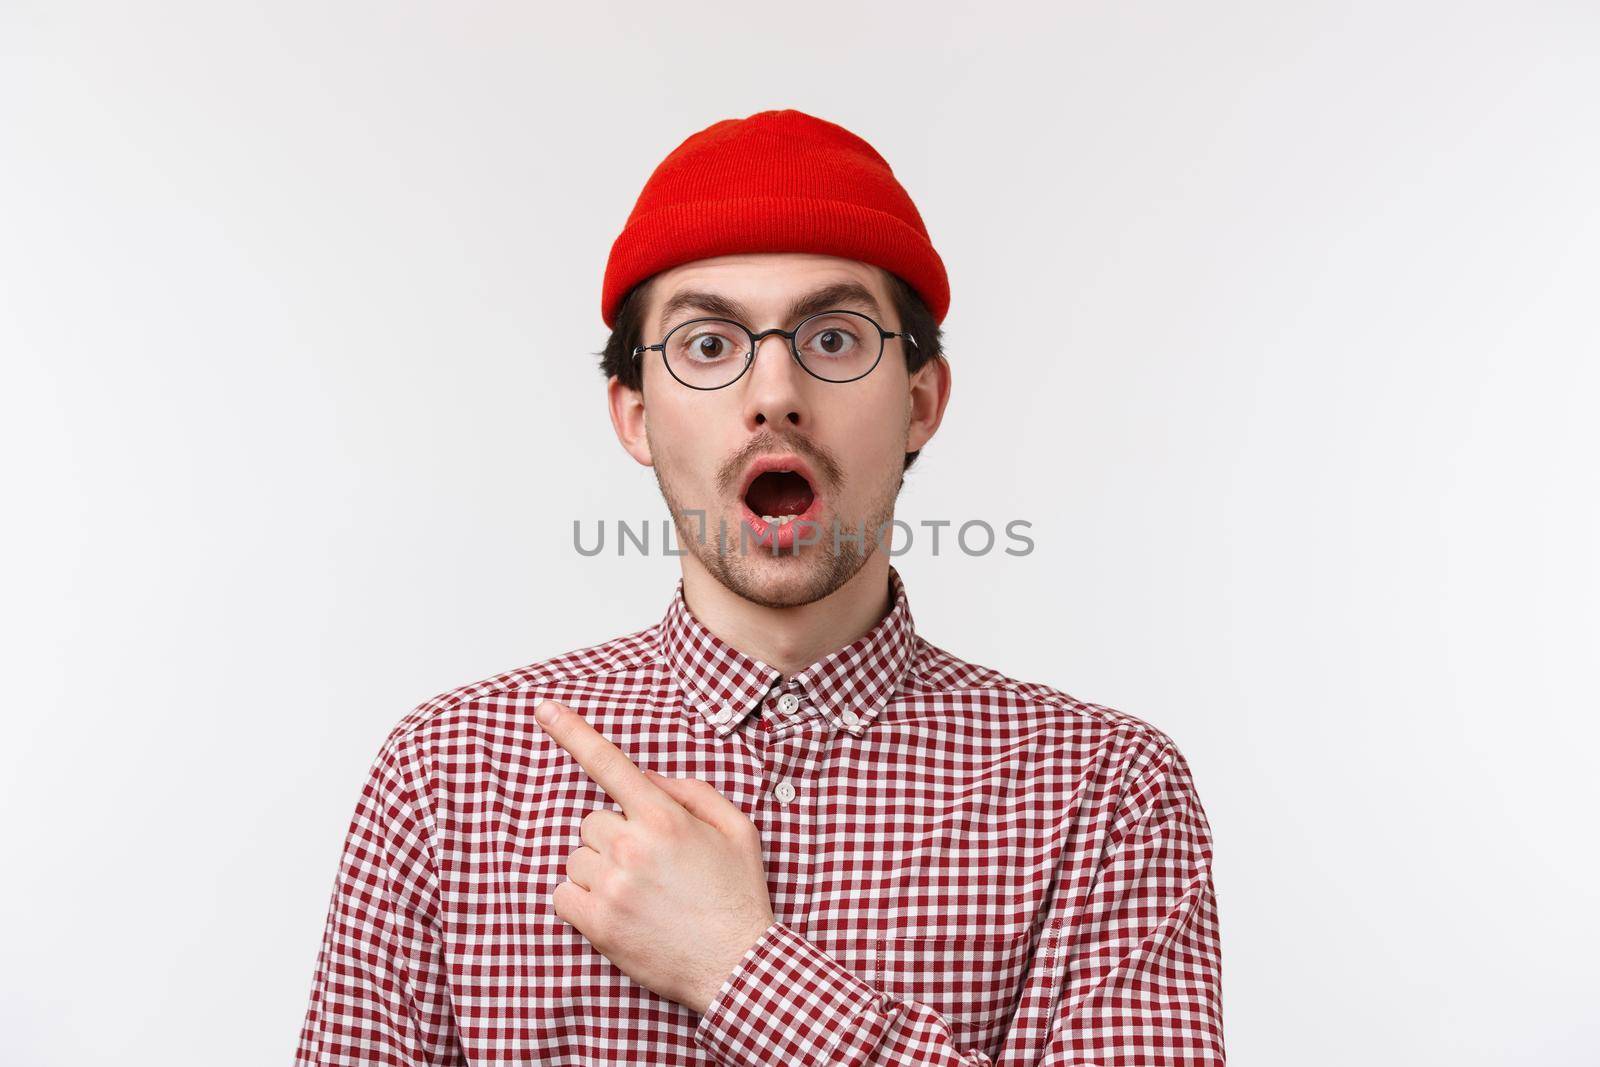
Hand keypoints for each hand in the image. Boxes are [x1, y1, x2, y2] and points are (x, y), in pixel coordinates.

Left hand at [534, 698, 775, 1013]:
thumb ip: (692, 792)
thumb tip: (648, 778)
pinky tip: (616, 911)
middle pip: (591, 821)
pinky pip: (562, 894)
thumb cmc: (738, 895)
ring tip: (639, 894)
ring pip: (576, 858)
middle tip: (648, 866)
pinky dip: (581, 900)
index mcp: (664, 817)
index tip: (544, 708)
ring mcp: (610, 886)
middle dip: (613, 837)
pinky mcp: (596, 924)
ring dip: (598, 870)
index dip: (573, 731)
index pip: (609, 763)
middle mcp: (631, 846)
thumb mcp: (737, 829)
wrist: (737, 965)